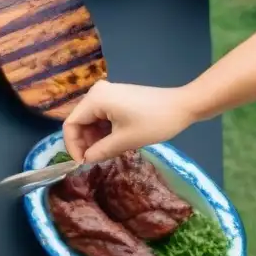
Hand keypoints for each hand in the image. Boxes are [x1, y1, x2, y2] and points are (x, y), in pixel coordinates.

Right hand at [62, 80, 195, 162]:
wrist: (185, 105)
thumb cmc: (155, 122)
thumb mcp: (125, 141)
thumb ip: (100, 151)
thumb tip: (85, 160)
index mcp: (95, 99)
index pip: (70, 125)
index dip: (73, 146)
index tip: (82, 162)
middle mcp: (96, 93)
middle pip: (79, 122)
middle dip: (84, 142)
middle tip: (95, 159)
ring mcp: (107, 94)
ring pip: (90, 120)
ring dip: (94, 138)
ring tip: (106, 152)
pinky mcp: (116, 97)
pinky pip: (100, 116)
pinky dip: (103, 130)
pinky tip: (114, 142)